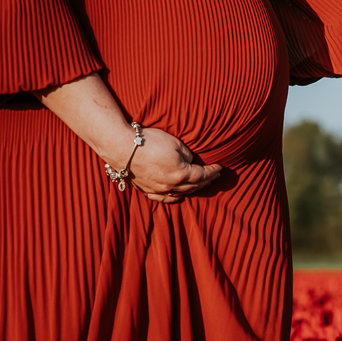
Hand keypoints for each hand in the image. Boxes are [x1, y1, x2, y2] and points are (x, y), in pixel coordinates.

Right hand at [33, 74, 221, 203]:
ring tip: (200, 185)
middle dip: (206, 181)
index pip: (203, 175)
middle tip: (214, 177)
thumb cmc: (149, 141)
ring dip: (193, 189)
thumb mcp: (175, 143)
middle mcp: (171, 186)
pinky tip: (179, 195)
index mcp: (181, 174)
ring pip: (181, 194)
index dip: (213, 172)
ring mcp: (158, 190)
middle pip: (194, 186)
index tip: (220, 168)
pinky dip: (175, 197)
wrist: (120, 146)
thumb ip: (187, 155)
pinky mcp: (146, 190)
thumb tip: (190, 161)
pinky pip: (164, 198)